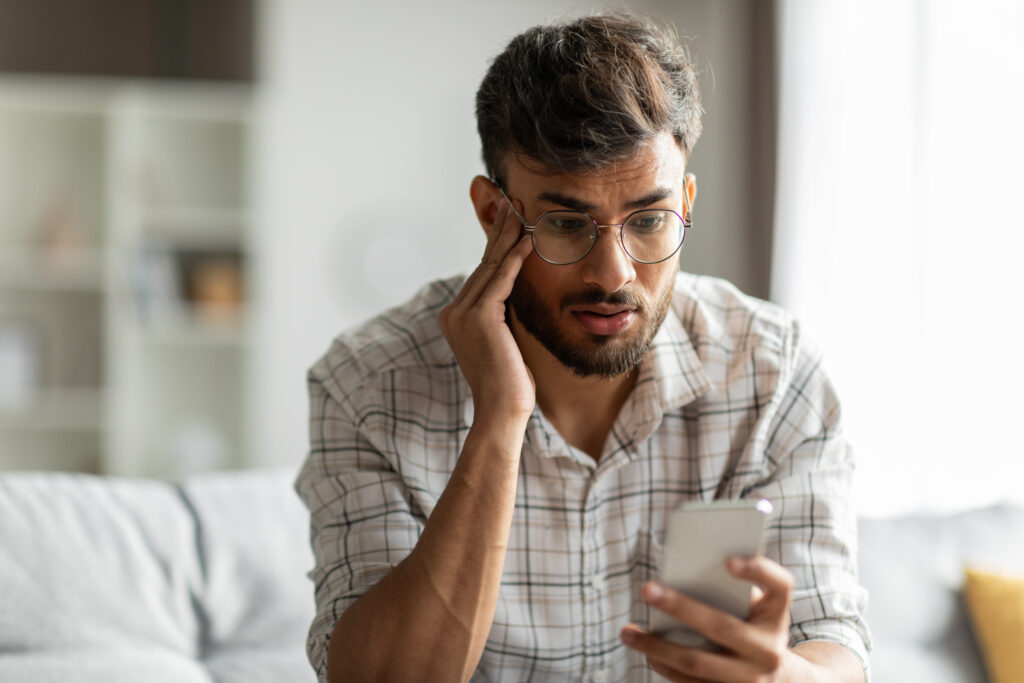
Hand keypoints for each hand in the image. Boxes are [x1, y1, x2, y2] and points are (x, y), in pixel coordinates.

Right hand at [439, 198, 536, 420]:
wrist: (502, 410)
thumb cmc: (510, 382)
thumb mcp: (503, 338)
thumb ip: (501, 313)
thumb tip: (514, 288)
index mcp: (455, 316)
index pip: (481, 272)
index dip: (496, 243)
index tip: (509, 218)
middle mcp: (453, 311)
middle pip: (483, 262)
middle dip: (499, 229)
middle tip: (512, 200)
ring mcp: (462, 314)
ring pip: (491, 265)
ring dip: (508, 235)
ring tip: (521, 209)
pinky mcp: (479, 318)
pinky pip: (501, 279)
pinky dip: (516, 257)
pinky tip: (529, 238)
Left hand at [621, 557, 813, 681]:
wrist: (781, 681)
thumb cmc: (756, 627)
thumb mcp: (758, 606)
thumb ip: (733, 588)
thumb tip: (683, 573)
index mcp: (777, 617)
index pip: (779, 586)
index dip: (757, 571)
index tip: (728, 560)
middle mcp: (770, 651)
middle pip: (721, 627)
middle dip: (680, 607)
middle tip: (646, 588)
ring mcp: (751, 681)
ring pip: (697, 663)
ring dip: (657, 646)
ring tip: (627, 631)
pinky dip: (664, 666)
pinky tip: (644, 650)